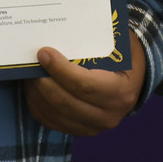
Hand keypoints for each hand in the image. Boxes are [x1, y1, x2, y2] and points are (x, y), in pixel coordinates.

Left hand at [24, 33, 146, 135]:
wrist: (132, 81)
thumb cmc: (123, 56)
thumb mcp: (117, 44)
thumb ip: (94, 40)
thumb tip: (60, 30)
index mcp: (121, 92)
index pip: (85, 85)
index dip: (60, 70)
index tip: (44, 53)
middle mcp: (108, 116)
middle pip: (65, 102)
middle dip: (43, 81)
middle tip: (31, 62)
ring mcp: (93, 128)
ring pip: (54, 114)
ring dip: (37, 93)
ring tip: (29, 73)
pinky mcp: (79, 131)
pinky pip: (50, 121)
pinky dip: (38, 104)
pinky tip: (34, 87)